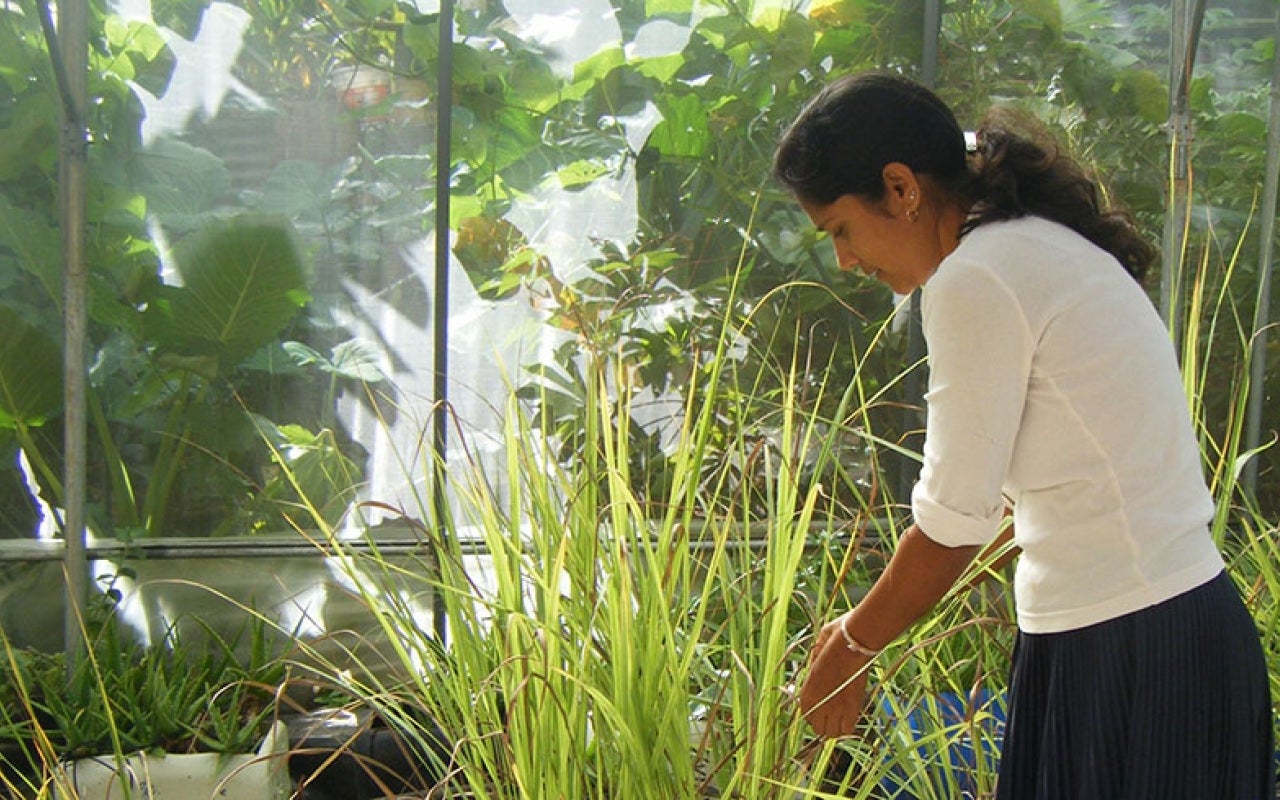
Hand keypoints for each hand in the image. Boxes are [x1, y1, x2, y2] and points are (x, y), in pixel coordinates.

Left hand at [798, 614, 872, 736]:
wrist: (853, 640)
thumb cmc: (835, 640)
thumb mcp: (817, 651)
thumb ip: (814, 664)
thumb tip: (816, 664)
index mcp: (806, 691)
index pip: (806, 716)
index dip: (814, 713)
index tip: (822, 706)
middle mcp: (817, 704)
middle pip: (817, 729)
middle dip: (824, 722)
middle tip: (832, 712)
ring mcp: (835, 708)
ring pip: (832, 733)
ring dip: (835, 726)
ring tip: (841, 715)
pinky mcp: (853, 708)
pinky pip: (848, 728)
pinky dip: (848, 725)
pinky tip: (850, 714)